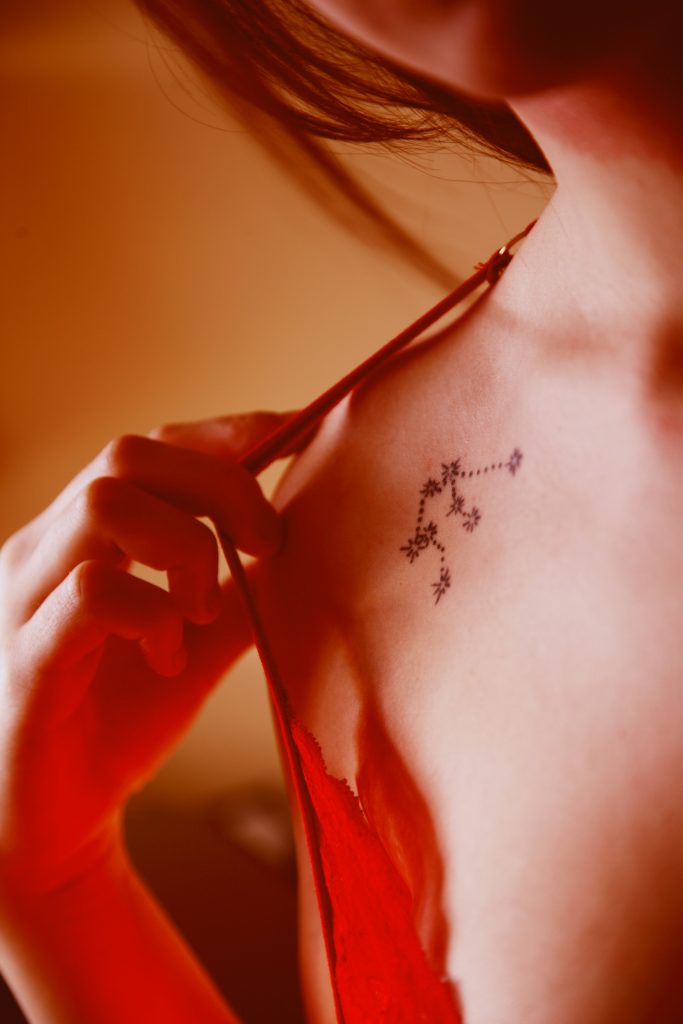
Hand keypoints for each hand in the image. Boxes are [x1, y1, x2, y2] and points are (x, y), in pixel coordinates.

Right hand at [0, 411, 296, 894]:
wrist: (47, 825)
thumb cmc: (116, 722)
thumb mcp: (196, 644)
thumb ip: (240, 594)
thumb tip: (308, 547)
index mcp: (83, 535)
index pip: (151, 446)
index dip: (228, 433)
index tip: (298, 439)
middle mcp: (44, 548)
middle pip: (129, 454)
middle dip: (221, 484)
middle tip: (266, 543)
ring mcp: (26, 598)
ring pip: (106, 504)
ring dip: (185, 548)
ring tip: (204, 609)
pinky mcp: (27, 659)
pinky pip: (91, 593)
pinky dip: (153, 614)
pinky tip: (169, 656)